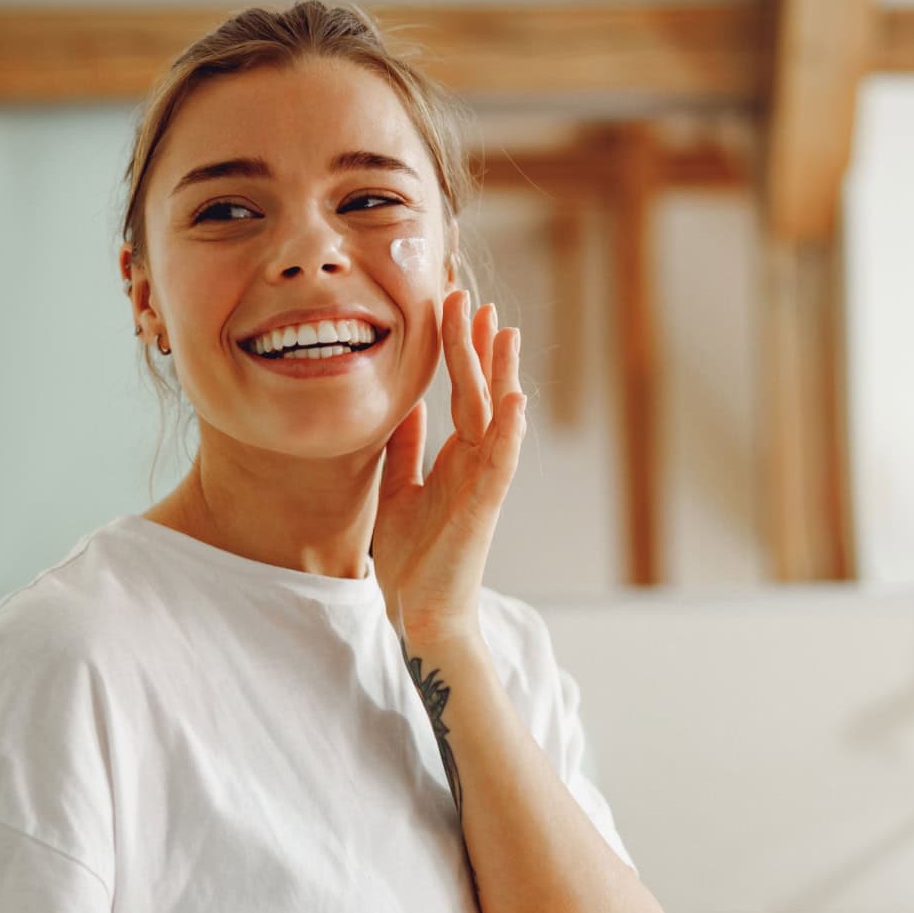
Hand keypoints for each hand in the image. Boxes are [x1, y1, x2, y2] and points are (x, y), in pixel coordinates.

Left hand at [372, 288, 525, 644]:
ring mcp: (483, 482)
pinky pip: (501, 462)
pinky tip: (515, 399)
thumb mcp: (397, 488)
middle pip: (479, 393)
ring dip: (500, 373)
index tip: (456, 308)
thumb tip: (406, 404)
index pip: (460, 392)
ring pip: (495, 416)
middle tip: (475, 299)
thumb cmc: (413, 558)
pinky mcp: (485, 507)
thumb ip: (405, 448)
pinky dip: (509, 430)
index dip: (459, 350)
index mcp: (455, 458)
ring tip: (505, 332)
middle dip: (478, 346)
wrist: (418, 613)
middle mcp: (474, 463)